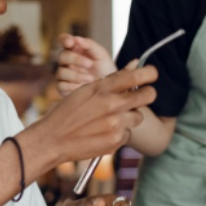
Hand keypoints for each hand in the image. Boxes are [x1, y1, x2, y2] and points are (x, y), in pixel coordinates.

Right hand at [24, 65, 156, 164]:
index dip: (150, 73)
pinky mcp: (115, 141)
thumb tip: (136, 64)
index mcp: (102, 89)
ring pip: (138, 116)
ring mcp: (115, 125)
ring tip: (112, 117)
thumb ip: (113, 79)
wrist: (52, 140)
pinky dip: (120, 132)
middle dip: (148, 94)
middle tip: (143, 95)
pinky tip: (104, 131)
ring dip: (130, 116)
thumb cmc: (69, 112)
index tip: (152, 74)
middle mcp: (111, 106)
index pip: (136, 77)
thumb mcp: (86, 90)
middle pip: (148, 96)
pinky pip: (128, 133)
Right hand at [56, 34, 116, 96]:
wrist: (108, 87)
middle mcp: (66, 61)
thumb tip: (77, 39)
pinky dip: (72, 86)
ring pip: (61, 72)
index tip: (70, 42)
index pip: (64, 40)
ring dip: (76, 75)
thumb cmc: (104, 68)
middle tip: (90, 64)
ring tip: (90, 78)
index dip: (64, 39)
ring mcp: (63, 74)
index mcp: (75, 49)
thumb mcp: (101, 55)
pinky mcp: (63, 87)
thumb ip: (90, 45)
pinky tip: (82, 87)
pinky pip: (61, 85)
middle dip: (76, 59)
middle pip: (62, 56)